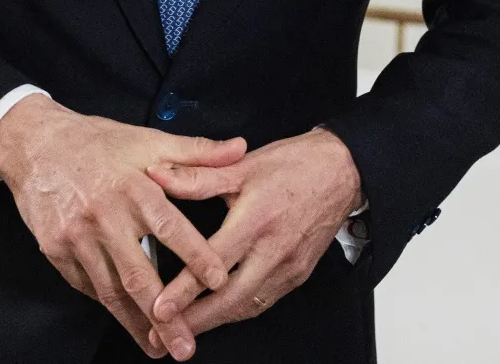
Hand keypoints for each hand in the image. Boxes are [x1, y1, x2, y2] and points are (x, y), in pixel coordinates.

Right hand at [0, 93, 245, 359]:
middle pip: (138, 274)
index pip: (170, 227)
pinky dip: (108, 305)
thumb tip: (241, 148)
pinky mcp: (55, 251)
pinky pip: (86, 285)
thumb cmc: (97, 142)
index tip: (218, 281)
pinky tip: (127, 321)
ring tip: (158, 349)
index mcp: (133, 187)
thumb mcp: (147, 140)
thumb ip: (197, 152)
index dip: (195, 255)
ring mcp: (76, 237)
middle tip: (186, 346)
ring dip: (135, 323)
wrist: (34, 144)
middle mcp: (104, 216)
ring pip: (110, 289)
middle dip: (165, 316)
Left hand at [145, 127, 361, 342]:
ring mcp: (290, 266)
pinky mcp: (298, 275)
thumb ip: (197, 176)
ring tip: (183, 331)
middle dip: (195, 321)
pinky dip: (237, 311)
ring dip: (215, 321)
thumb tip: (156, 174)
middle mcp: (275, 248)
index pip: (215, 261)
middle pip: (232, 298)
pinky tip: (218, 314)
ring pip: (248, 305)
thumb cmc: (295, 165)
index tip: (160, 308)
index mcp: (258, 218)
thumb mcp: (242, 164)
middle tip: (164, 335)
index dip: (185, 289)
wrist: (343, 171)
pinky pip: (263, 300)